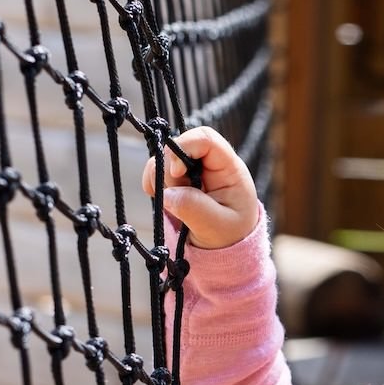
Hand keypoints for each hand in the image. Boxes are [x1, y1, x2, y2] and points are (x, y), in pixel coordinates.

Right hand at [139, 126, 260, 251]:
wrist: (226, 246)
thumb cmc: (230, 233)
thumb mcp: (217, 226)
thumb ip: (194, 208)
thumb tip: (167, 194)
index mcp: (228, 168)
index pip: (206, 138)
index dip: (185, 147)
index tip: (177, 174)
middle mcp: (209, 162)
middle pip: (179, 145)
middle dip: (169, 172)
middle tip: (177, 199)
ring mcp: (191, 168)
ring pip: (164, 158)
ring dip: (161, 181)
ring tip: (177, 205)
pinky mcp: (177, 177)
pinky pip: (155, 169)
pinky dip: (153, 184)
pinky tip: (163, 200)